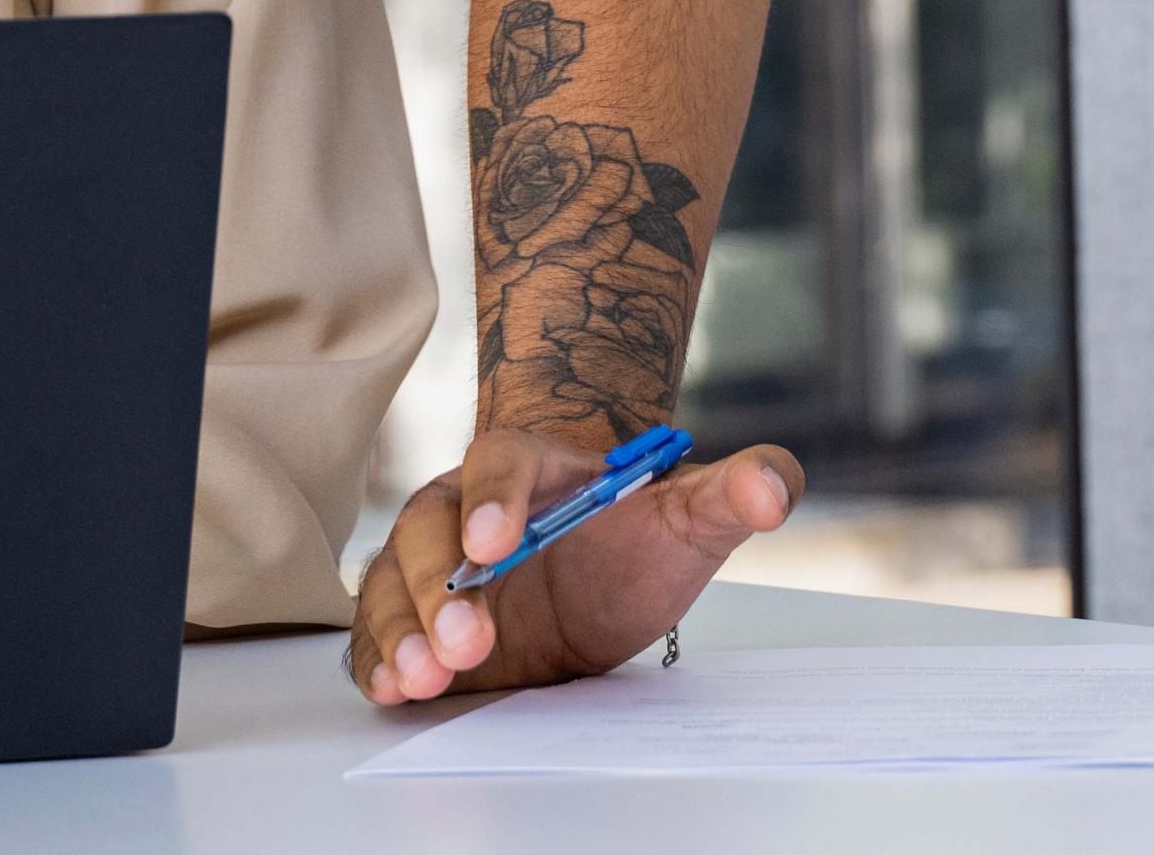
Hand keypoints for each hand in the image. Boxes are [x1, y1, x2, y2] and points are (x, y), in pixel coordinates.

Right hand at [350, 418, 799, 706]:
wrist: (598, 568)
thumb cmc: (635, 533)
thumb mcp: (691, 515)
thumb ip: (735, 492)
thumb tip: (775, 488)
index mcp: (527, 466)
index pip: (500, 467)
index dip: (494, 499)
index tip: (494, 540)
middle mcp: (461, 508)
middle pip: (429, 532)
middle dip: (439, 587)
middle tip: (468, 639)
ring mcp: (431, 567)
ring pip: (392, 585)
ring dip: (400, 630)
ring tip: (420, 676)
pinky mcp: (417, 621)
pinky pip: (379, 632)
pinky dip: (378, 658)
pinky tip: (394, 687)